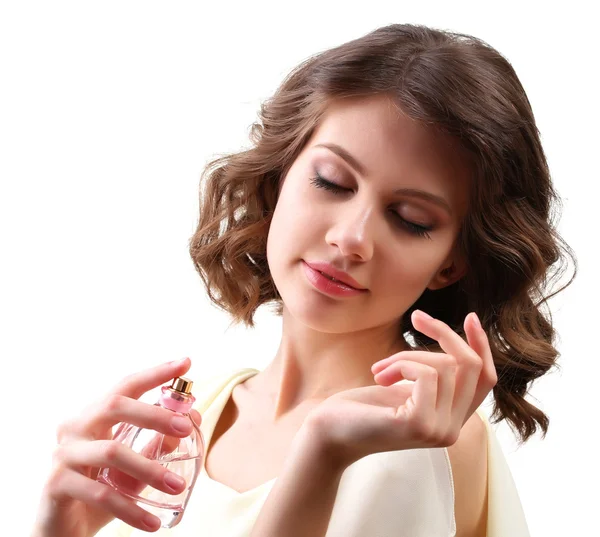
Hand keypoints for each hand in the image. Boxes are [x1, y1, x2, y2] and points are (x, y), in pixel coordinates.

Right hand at [31, 357, 201, 536]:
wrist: (60, 531)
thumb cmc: (99, 490)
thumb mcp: (131, 467)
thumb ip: (156, 445)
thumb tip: (191, 421)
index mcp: (93, 417)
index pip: (125, 386)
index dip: (156, 373)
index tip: (185, 362)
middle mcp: (75, 427)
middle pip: (115, 406)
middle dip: (155, 414)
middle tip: (186, 428)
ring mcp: (63, 454)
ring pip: (112, 452)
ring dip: (150, 469)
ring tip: (178, 486)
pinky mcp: (56, 484)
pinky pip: (101, 493)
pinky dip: (131, 509)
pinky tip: (152, 522)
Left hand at [304, 310, 497, 467]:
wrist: (329, 431)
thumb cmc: (364, 407)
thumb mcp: (406, 387)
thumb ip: (435, 376)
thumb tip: (455, 340)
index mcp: (452, 420)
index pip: (485, 381)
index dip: (482, 346)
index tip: (470, 317)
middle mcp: (452, 430)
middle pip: (471, 367)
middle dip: (444, 333)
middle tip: (417, 317)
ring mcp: (439, 430)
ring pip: (444, 365)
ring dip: (406, 355)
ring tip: (382, 368)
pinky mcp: (420, 424)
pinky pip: (426, 373)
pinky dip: (401, 364)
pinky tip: (380, 376)